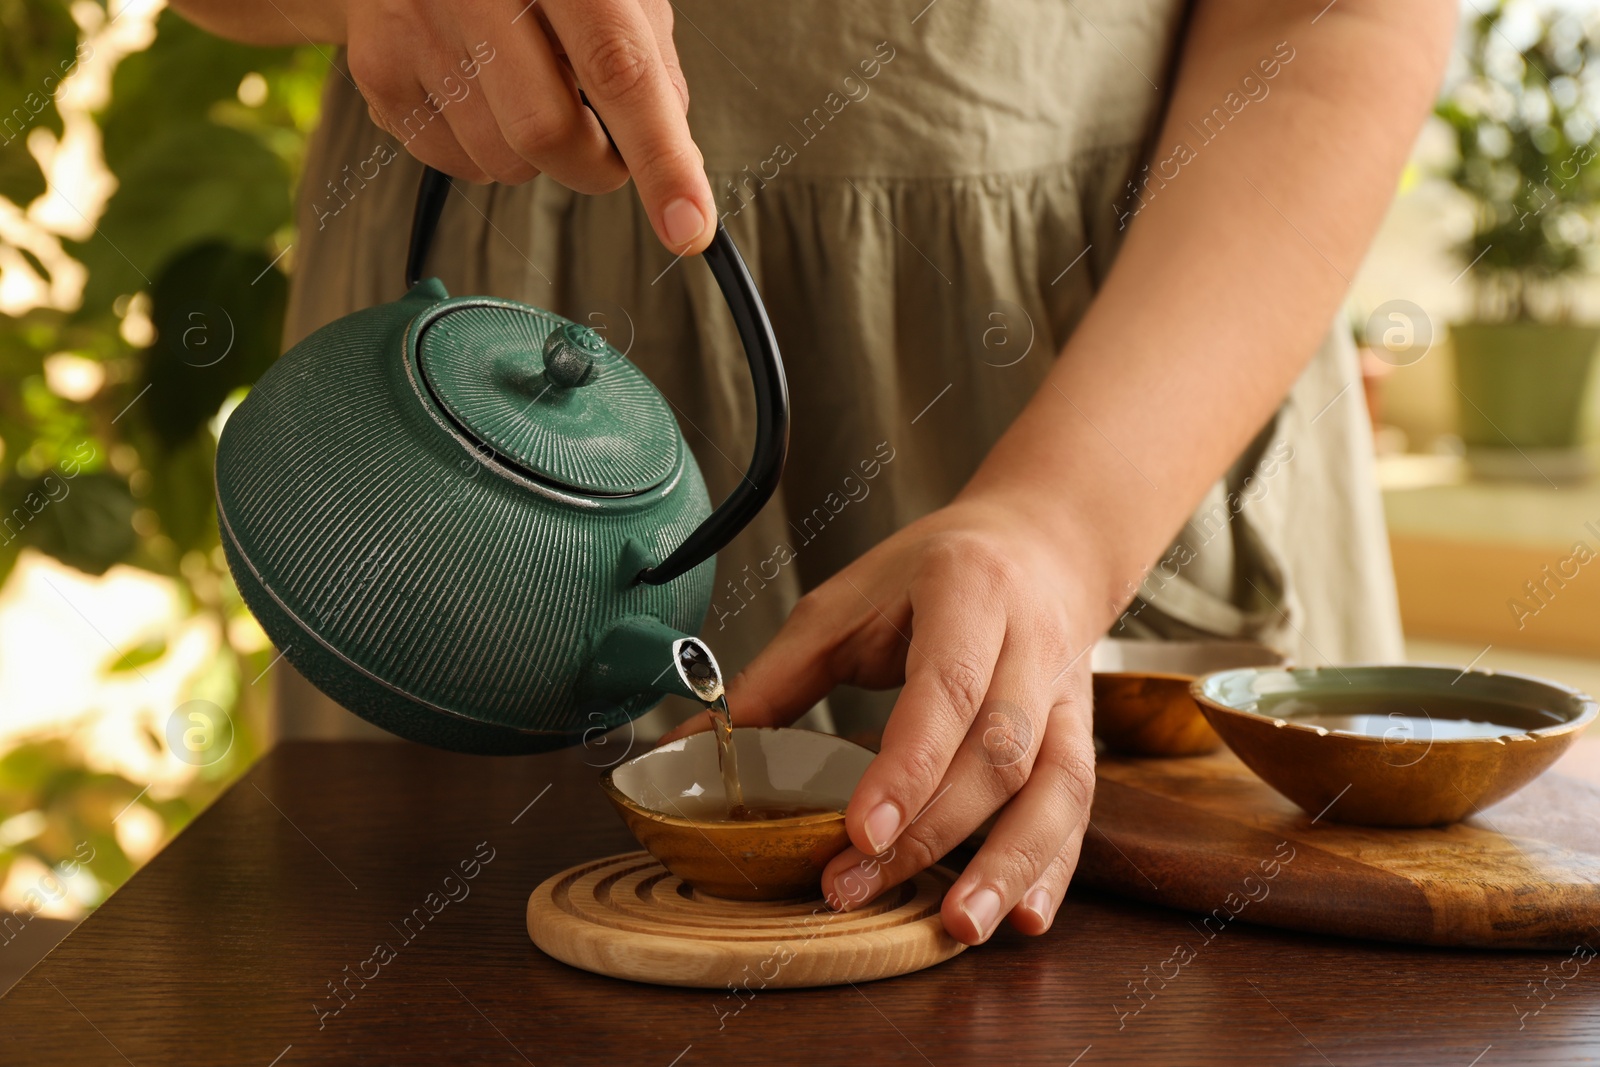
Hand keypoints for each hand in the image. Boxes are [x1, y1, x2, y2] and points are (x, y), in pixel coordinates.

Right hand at [346, 0, 713, 252]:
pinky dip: (485, 151)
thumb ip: (646, 57)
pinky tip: (479, 93)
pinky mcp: (377, 69)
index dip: (661, 158)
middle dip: (594, 166)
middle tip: (603, 138)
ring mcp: (416, 26)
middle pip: (549, 134)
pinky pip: (455, 164)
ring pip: (502, 163)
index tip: (688, 227)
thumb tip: (673, 156)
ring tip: (524, 89)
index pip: (620, 71)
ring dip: (536, 157)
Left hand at [662, 497, 1099, 944]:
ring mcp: (1068, 696)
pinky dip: (1053, 870)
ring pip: (1055, 788)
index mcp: (970, 593)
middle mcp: (1032, 645)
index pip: (948, 687)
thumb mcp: (846, 601)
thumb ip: (775, 677)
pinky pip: (1078, 810)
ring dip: (1008, 866)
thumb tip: (686, 746)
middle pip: (998, 752)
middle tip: (854, 886)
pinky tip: (1023, 919)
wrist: (1043, 544)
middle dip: (931, 831)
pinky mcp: (1084, 736)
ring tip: (956, 927)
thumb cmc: (936, 570)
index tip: (861, 830)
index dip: (908, 765)